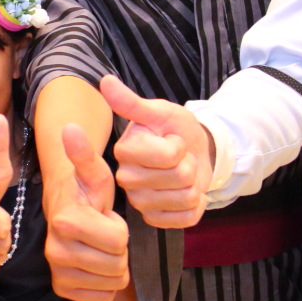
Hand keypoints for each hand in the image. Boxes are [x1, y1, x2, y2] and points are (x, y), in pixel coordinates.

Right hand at [45, 123, 128, 300]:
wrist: (67, 210)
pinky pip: (101, 297)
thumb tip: (69, 127)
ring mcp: (57, 271)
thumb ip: (84, 153)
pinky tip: (95, 263)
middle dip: (119, 249)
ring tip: (100, 246)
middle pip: (117, 266)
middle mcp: (56, 249)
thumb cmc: (87, 190)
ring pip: (112, 283)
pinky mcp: (61, 287)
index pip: (119, 241)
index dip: (120, 229)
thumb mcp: (94, 171)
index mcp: (66, 221)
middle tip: (105, 233)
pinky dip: (105, 284)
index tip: (106, 217)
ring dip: (114, 266)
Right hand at [102, 75, 212, 228]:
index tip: (171, 139)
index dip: (180, 146)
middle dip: (189, 165)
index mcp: (125, 151)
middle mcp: (126, 179)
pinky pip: (186, 218)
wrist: (192, 152)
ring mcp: (140, 202)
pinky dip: (196, 205)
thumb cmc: (175, 130)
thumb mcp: (160, 112)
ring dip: (194, 184)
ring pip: (185, 198)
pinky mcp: (155, 219)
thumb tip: (105, 81)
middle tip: (179, 157)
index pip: (169, 156)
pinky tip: (186, 193)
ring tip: (183, 174)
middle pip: (179, 178)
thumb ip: (132, 103)